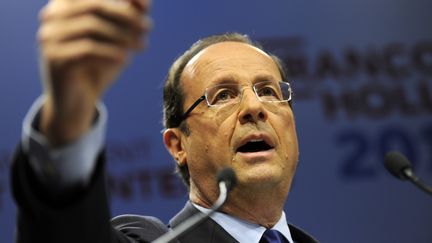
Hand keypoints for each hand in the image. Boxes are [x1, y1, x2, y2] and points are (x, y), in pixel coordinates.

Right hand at [37, 0, 151, 145]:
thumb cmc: (98, 67)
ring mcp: (49, 38)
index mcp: (64, 6)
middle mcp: (52, 18)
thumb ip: (126, 19)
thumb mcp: (115, 40)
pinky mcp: (55, 60)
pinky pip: (88, 50)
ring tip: (142, 45)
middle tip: (148, 27)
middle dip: (126, 16)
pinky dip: (111, 52)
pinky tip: (126, 59)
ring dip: (123, 35)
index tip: (147, 7)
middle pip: (94, 6)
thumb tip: (145, 2)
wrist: (76, 102)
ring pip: (92, 26)